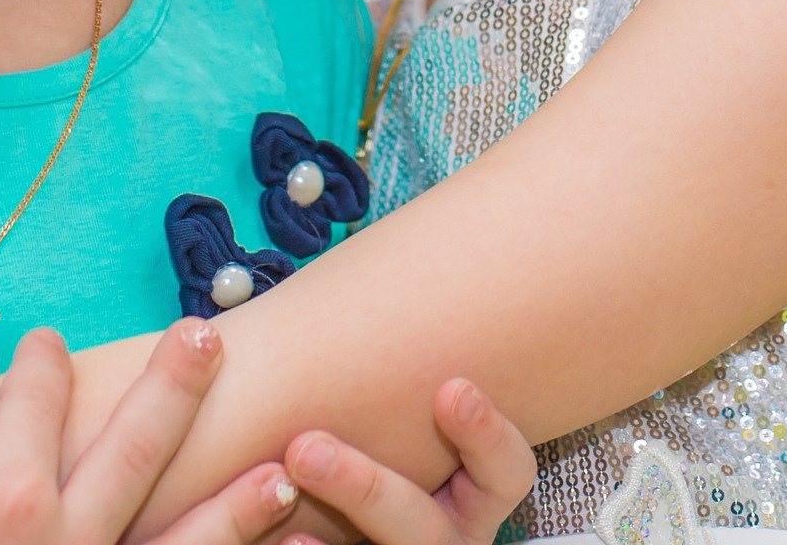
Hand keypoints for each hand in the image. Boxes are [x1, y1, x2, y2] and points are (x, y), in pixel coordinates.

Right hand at [0, 320, 280, 544]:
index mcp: (3, 494)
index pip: (37, 398)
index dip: (44, 360)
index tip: (49, 342)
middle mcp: (64, 539)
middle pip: (136, 446)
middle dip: (174, 386)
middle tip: (207, 337)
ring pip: (184, 542)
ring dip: (239, 509)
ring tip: (286, 469)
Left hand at [268, 379, 535, 544]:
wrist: (339, 515)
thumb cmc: (375, 450)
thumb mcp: (403, 414)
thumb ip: (413, 376)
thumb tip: (370, 269)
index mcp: (471, 497)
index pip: (507, 475)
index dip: (488, 437)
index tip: (451, 388)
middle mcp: (446, 536)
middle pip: (428, 531)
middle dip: (368, 487)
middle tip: (306, 447)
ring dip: (331, 514)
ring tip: (279, 485)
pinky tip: (283, 538)